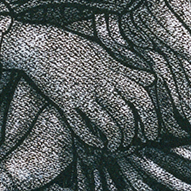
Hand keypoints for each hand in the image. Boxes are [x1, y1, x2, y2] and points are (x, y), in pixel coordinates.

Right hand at [1, 22, 156, 148]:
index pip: (141, 97)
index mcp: (113, 71)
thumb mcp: (104, 54)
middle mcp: (101, 84)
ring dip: (115, 140)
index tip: (151, 130)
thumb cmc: (72, 47)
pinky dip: (92, 139)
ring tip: (116, 145)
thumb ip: (127, 70)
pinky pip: (81, 127)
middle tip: (136, 142)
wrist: (38, 45)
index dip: (151, 117)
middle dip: (134, 134)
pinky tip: (97, 143)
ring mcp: (82, 94)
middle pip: (127, 115)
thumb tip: (150, 79)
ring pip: (108, 125)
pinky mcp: (64, 103)